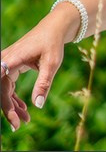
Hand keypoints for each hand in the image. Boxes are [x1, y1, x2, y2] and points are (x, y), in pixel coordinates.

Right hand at [2, 14, 72, 130]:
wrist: (54, 29)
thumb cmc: (53, 43)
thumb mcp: (51, 63)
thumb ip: (44, 83)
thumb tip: (39, 105)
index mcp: (11, 60)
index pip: (3, 87)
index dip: (6, 105)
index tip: (14, 120)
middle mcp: (4, 62)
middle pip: (1, 91)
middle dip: (9, 110)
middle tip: (19, 124)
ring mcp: (5, 64)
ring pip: (4, 90)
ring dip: (12, 105)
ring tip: (25, 119)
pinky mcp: (9, 67)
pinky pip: (7, 86)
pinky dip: (14, 97)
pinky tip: (24, 108)